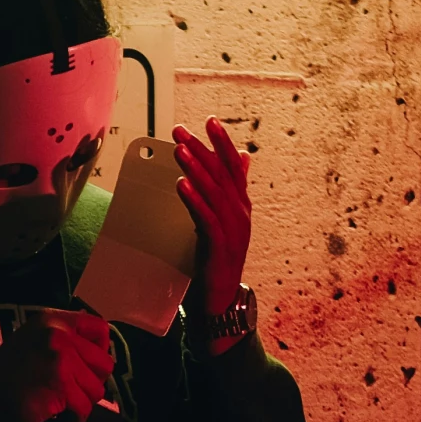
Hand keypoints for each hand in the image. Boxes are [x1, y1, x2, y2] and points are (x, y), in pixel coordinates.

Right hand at [0, 308, 114, 421]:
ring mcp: (60, 359)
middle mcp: (58, 334)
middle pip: (104, 364)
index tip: (84, 366)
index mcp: (51, 320)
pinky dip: (74, 418)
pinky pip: (84, 408)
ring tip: (59, 405)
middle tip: (69, 392)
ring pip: (96, 389)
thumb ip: (62, 339)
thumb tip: (97, 354)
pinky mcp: (61, 385)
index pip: (99, 329)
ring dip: (81, 403)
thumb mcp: (31, 341)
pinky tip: (57, 416)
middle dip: (90, 383)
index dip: (99, 350)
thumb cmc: (6, 375)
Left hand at [173, 116, 252, 344]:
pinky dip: (194, 200)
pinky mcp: (221, 247)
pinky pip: (206, 219)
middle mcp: (242, 214)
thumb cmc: (218, 261)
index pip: (234, 167)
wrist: (222, 300)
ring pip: (215, 193)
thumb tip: (241, 160)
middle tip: (181, 130)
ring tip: (179, 149)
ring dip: (196, 169)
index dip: (222, 143)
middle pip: (222, 175)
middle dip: (202, 149)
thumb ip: (229, 193)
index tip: (209, 121)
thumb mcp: (223, 223)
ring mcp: (234, 230)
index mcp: (242, 206)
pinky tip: (181, 184)